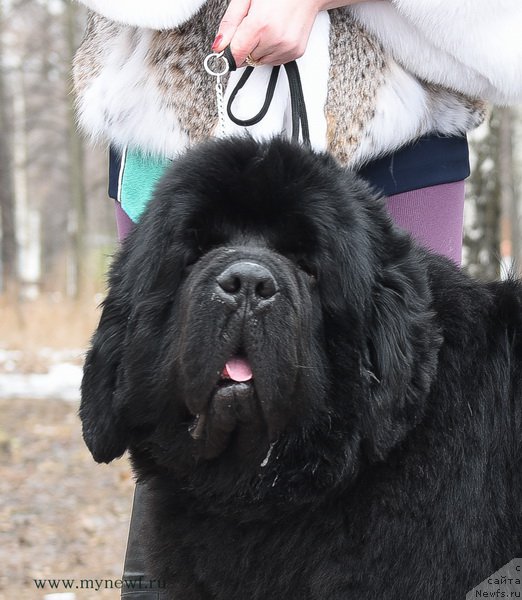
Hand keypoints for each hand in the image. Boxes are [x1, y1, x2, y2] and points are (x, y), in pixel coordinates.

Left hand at [212, 0, 367, 66]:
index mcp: (261, 24)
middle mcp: (276, 39)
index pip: (236, 54)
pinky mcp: (296, 53)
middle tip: (254, 26)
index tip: (228, 47)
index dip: (229, 52)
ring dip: (259, 50)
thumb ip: (230, 23)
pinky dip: (271, 51)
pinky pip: (274, 61)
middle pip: (247, 59)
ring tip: (267, 29)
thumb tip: (218, 46)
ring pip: (260, 62)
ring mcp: (287, 48)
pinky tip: (276, 34)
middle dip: (246, 46)